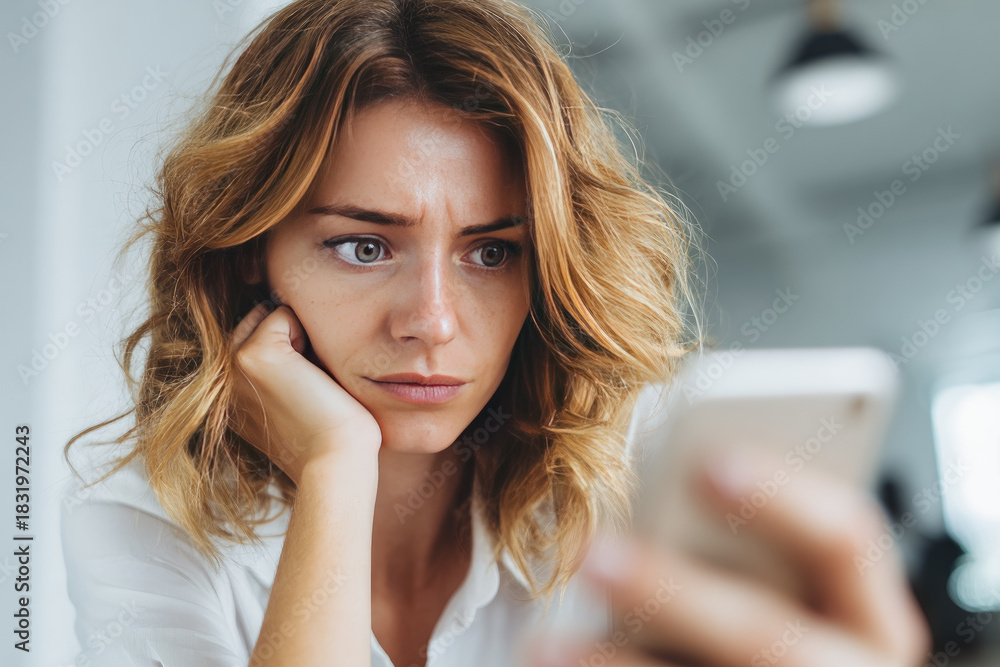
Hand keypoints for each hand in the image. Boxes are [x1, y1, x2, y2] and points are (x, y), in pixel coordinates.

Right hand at [227, 302, 381, 483]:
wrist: (336, 458)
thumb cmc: (329, 430)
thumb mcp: (290, 394)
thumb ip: (276, 365)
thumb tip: (280, 312)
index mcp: (228, 393)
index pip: (251, 336)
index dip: (288, 349)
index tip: (301, 389)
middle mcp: (221, 379)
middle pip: (256, 321)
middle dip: (289, 338)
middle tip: (308, 384)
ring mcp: (232, 365)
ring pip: (268, 316)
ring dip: (298, 336)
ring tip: (309, 379)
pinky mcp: (254, 355)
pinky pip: (282, 313)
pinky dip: (306, 333)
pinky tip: (311, 373)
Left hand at [527, 455, 931, 666]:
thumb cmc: (768, 635)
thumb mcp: (777, 588)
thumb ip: (736, 547)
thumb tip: (655, 493)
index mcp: (866, 612)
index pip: (847, 538)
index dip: (781, 496)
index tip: (706, 461)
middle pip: (766, 634)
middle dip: (672, 594)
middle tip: (592, 555)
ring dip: (615, 663)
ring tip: (542, 645)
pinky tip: (553, 665)